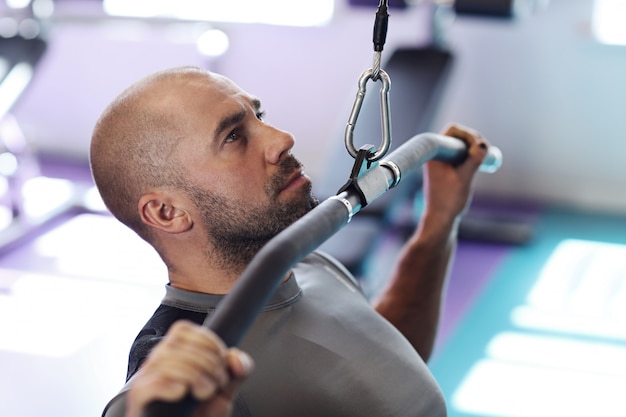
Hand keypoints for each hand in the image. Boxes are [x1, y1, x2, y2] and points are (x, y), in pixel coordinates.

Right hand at [124, 320, 253, 416]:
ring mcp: (144, 382)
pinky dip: (168, 387)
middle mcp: (155, 364)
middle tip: (218, 382)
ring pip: (165, 363)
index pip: (181, 329)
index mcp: (173, 354)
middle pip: (175, 344)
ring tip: (206, 392)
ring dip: (195, 376)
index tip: (220, 360)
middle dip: (208, 362)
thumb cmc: (201, 413)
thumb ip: (239, 369)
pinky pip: (148, 385)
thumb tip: (235, 359)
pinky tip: (181, 393)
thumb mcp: (226, 388)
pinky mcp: (139, 400)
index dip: (207, 341)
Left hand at [421, 123, 488, 220]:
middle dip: (474, 140)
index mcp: (435, 154)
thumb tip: (483, 145)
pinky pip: (460, 155)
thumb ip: (474, 159)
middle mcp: (436, 155)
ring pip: (460, 146)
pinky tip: (480, 163)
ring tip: (484, 157)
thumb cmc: (449, 200)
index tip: (480, 146)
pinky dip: (471, 156)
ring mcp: (441, 162)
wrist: (440, 218)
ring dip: (474, 148)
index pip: (453, 130)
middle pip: (457, 136)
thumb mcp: (465, 178)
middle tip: (485, 151)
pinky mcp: (446, 169)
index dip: (470, 134)